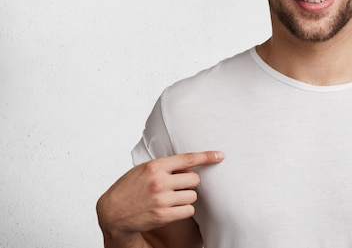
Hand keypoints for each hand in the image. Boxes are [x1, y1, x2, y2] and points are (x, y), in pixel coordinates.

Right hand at [97, 151, 223, 239]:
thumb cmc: (129, 188)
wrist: (112, 212)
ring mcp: (161, 199)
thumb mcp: (143, 169)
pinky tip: (173, 208)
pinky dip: (184, 210)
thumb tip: (189, 166)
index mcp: (155, 166)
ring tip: (172, 198)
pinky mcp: (163, 215)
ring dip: (187, 197)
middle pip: (195, 179)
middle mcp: (159, 181)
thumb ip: (164, 166)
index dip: (206, 156)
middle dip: (190, 182)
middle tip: (179, 185)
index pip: (187, 159)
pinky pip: (188, 210)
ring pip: (192, 196)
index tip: (220, 156)